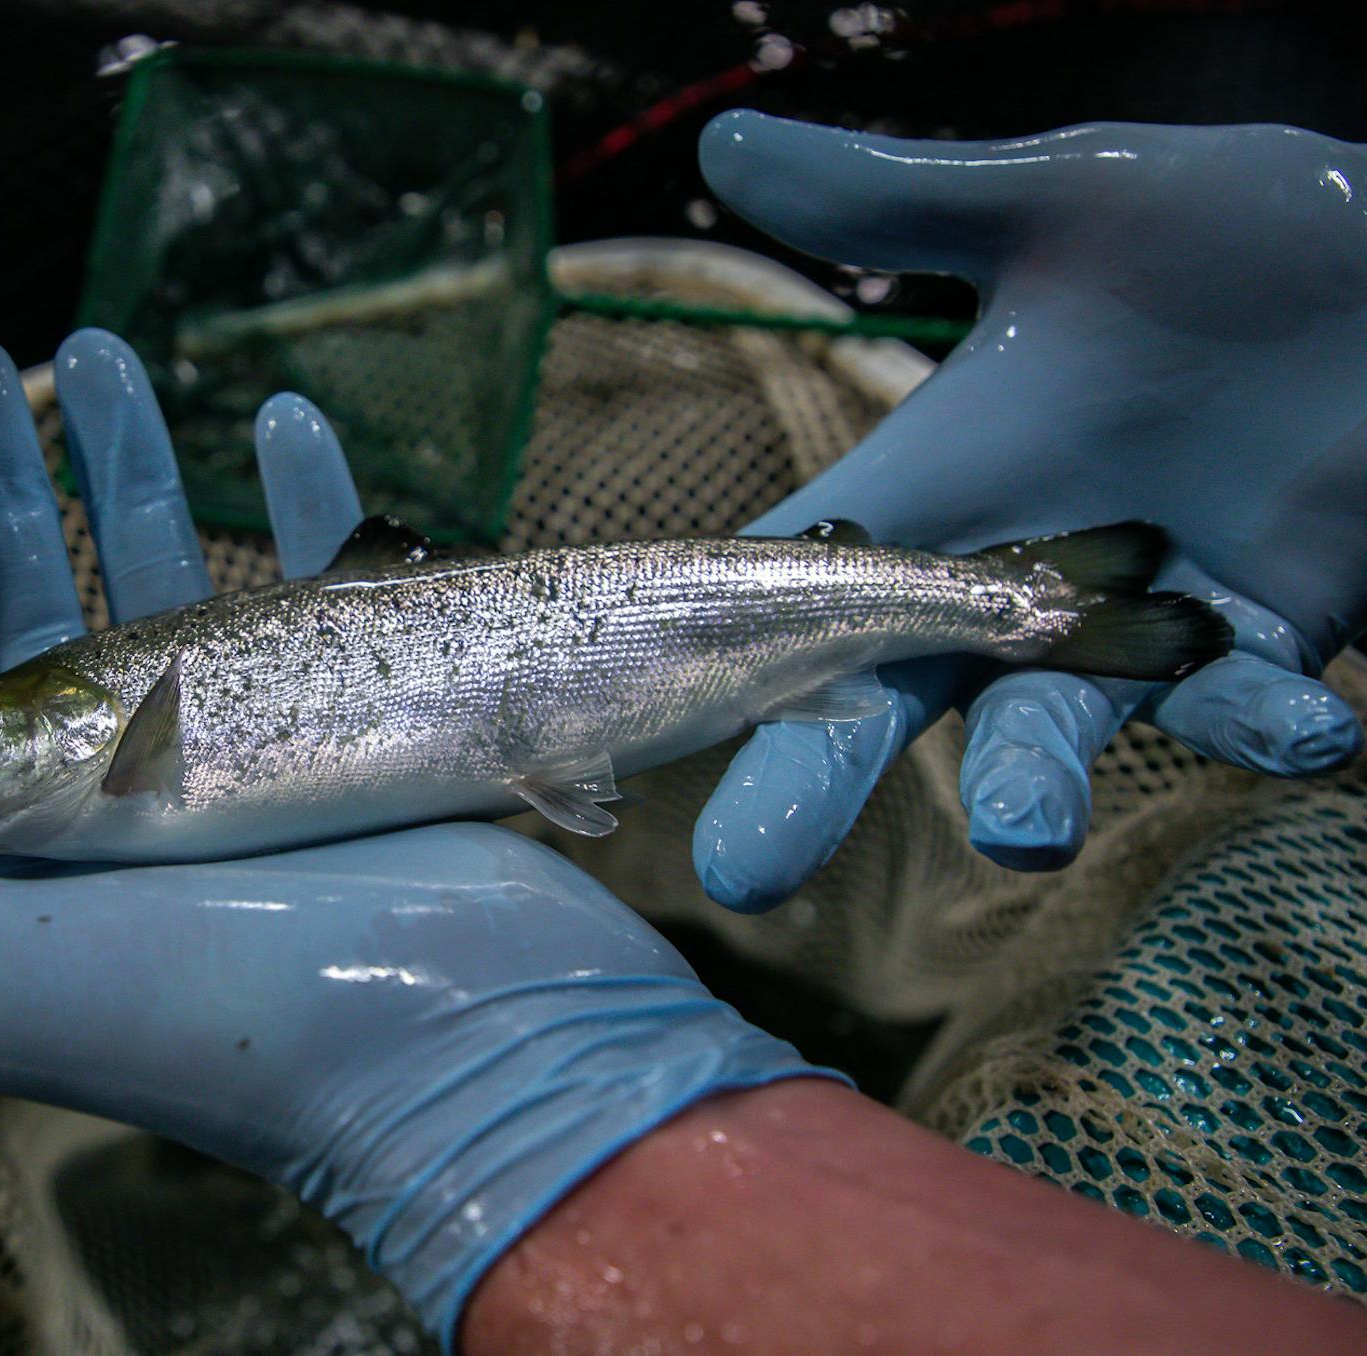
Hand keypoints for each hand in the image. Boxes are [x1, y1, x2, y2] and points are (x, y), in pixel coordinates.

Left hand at [0, 328, 832, 1345]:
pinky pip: (325, 582)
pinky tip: (283, 419)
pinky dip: (305, 501)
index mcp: (14, 851)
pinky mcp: (360, 727)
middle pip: (31, 604)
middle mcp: (114, 801)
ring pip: (165, 578)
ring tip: (101, 353)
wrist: (467, 1054)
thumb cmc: (217, 1019)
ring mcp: (241, 759)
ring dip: (128, 464)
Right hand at [692, 111, 1366, 910]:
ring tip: (1020, 831)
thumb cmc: (1248, 229)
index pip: (797, 575)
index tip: (633, 724)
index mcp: (943, 478)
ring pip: (1054, 722)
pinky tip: (1304, 727)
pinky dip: (1260, 723)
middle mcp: (1018, 569)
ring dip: (1032, 776)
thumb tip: (720, 136)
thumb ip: (900, 198)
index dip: (715, 645)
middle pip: (884, 690)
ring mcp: (1140, 619)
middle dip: (813, 778)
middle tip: (744, 871)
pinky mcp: (1263, 638)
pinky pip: (1240, 702)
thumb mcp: (1065, 202)